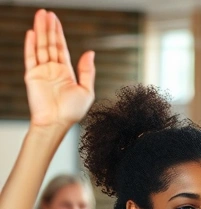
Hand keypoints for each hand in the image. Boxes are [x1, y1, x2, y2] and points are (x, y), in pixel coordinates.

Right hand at [24, 10, 94, 128]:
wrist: (56, 122)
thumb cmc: (72, 111)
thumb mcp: (86, 90)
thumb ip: (87, 70)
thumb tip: (90, 52)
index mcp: (66, 72)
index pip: (61, 48)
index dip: (58, 33)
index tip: (55, 19)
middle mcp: (52, 69)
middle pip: (50, 44)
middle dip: (48, 28)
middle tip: (46, 12)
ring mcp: (41, 71)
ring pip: (40, 47)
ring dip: (40, 31)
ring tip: (40, 16)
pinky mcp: (31, 75)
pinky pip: (30, 57)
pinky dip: (30, 45)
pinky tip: (32, 33)